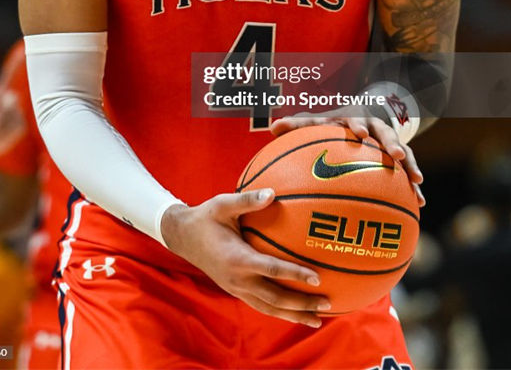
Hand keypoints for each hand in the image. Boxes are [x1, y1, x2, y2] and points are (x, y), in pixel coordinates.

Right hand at [161, 189, 329, 325]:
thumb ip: (247, 200)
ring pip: (270, 308)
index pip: (272, 270)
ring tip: (318, 319)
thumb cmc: (206, 217)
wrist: (182, 237)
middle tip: (327, 303)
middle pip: (275, 298)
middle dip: (302, 304)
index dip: (295, 274)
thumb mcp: (223, 204)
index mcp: (238, 259)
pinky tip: (296, 312)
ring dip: (294, 314)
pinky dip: (281, 312)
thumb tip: (272, 192)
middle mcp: (238, 279)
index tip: (317, 278)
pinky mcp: (236, 291)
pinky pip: (262, 306)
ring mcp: (236, 289)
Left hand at [270, 111, 424, 206]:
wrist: (359, 122)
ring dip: (410, 164)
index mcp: (354, 119)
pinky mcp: (398, 157)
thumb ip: (297, 125)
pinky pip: (408, 170)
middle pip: (386, 133)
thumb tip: (272, 127)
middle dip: (392, 143)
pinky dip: (413, 184)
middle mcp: (375, 128)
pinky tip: (419, 201)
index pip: (356, 120)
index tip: (361, 134)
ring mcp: (389, 142)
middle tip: (394, 155)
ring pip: (403, 151)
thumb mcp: (316, 123)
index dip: (359, 126)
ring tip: (417, 181)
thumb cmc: (332, 126)